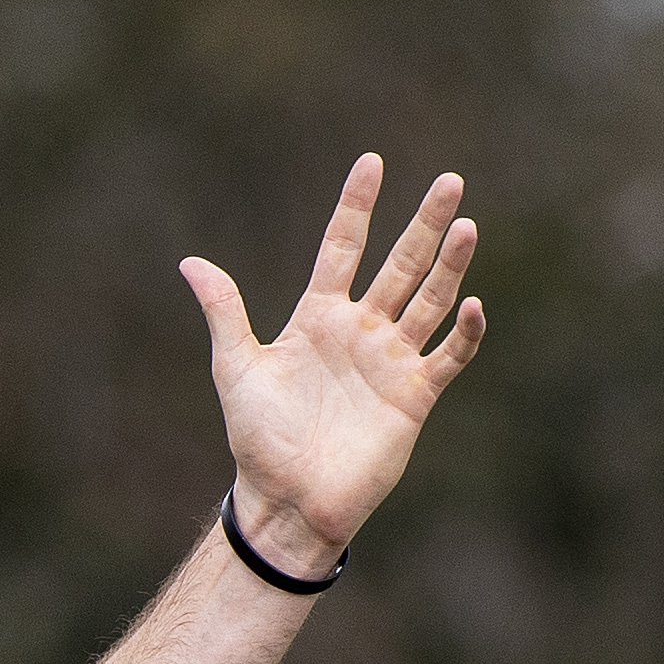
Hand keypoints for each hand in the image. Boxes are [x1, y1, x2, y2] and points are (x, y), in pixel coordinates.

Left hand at [181, 155, 483, 573]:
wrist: (285, 500)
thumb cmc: (258, 439)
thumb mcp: (236, 368)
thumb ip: (224, 313)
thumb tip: (189, 262)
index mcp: (317, 318)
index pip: (341, 249)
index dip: (356, 207)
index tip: (371, 162)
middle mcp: (359, 331)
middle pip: (399, 264)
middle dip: (423, 224)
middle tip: (449, 179)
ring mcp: (390, 360)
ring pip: (430, 300)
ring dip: (450, 266)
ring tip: (466, 224)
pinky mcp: (414, 395)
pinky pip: (449, 355)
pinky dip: (465, 332)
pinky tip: (474, 304)